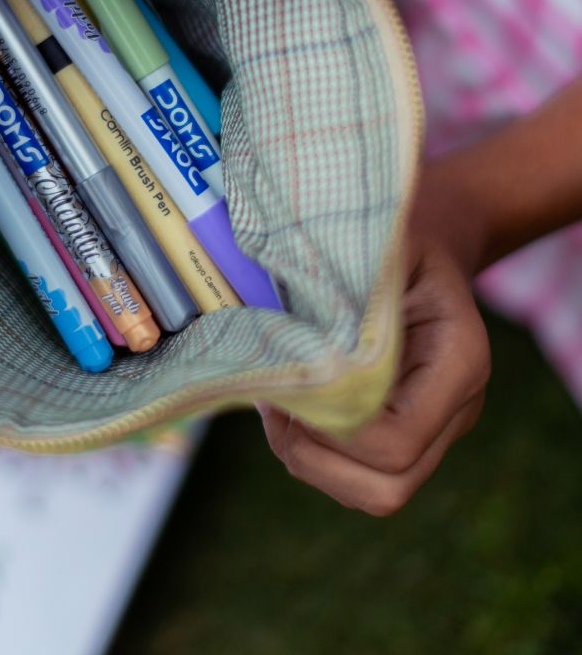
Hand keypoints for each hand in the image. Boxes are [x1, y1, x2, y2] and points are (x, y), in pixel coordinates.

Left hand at [258, 163, 491, 515]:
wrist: (423, 245)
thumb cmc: (391, 237)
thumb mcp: (375, 244)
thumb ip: (341, 287)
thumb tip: (271, 326)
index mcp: (458, 359)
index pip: (396, 438)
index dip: (332, 427)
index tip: (289, 383)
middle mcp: (455, 408)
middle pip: (389, 487)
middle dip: (315, 458)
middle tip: (274, 406)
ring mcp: (433, 429)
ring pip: (372, 493)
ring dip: (309, 461)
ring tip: (275, 405)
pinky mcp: (405, 435)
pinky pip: (358, 476)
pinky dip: (313, 455)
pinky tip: (287, 407)